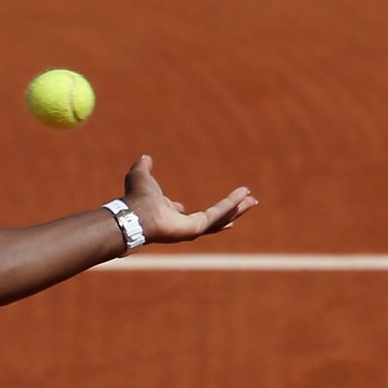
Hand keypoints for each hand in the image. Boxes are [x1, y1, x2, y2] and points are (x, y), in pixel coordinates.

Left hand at [122, 154, 258, 243]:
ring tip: (253, 200)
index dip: (185, 209)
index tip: (193, 206)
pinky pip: (217, 214)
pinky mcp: (196, 229)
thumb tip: (145, 157)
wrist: (134, 213)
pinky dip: (231, 204)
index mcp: (166, 214)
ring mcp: (189, 229)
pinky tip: (244, 195)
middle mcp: (179, 224)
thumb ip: (143, 167)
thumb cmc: (135, 198)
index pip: (180, 213)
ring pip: (219, 218)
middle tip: (246, 204)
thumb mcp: (140, 176)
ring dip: (236, 209)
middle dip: (229, 211)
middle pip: (209, 219)